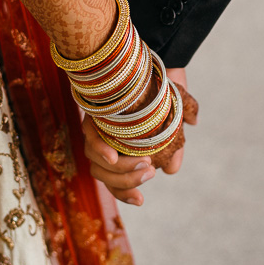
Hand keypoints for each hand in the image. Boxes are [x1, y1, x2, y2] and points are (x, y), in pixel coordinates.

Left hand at [82, 67, 198, 205]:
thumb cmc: (163, 95)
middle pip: (103, 176)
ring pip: (96, 163)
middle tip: (149, 172)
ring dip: (120, 170)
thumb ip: (173, 147)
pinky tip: (113, 156)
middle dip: (126, 182)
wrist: (155, 63)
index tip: (141, 200)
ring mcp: (96, 129)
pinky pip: (88, 138)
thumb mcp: (174, 123)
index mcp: (120, 149)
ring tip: (144, 163)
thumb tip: (171, 170)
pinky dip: (100, 151)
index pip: (115, 181)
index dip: (125, 193)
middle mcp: (104, 142)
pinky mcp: (91, 115)